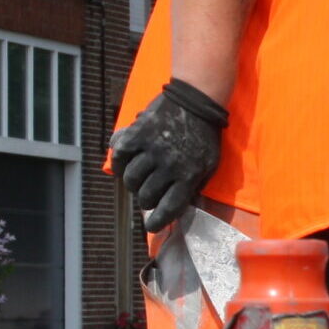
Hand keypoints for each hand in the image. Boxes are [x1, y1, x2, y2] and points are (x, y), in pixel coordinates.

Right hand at [110, 79, 228, 229]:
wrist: (195, 100)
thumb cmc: (204, 136)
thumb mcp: (209, 165)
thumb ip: (195, 185)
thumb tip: (179, 207)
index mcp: (189, 175)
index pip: (169, 207)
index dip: (157, 221)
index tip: (151, 227)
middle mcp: (169, 164)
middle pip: (146, 196)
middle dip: (146, 200)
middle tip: (147, 195)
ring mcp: (152, 148)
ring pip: (130, 179)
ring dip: (132, 184)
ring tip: (138, 180)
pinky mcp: (137, 133)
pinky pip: (119, 156)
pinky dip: (119, 164)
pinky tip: (124, 166)